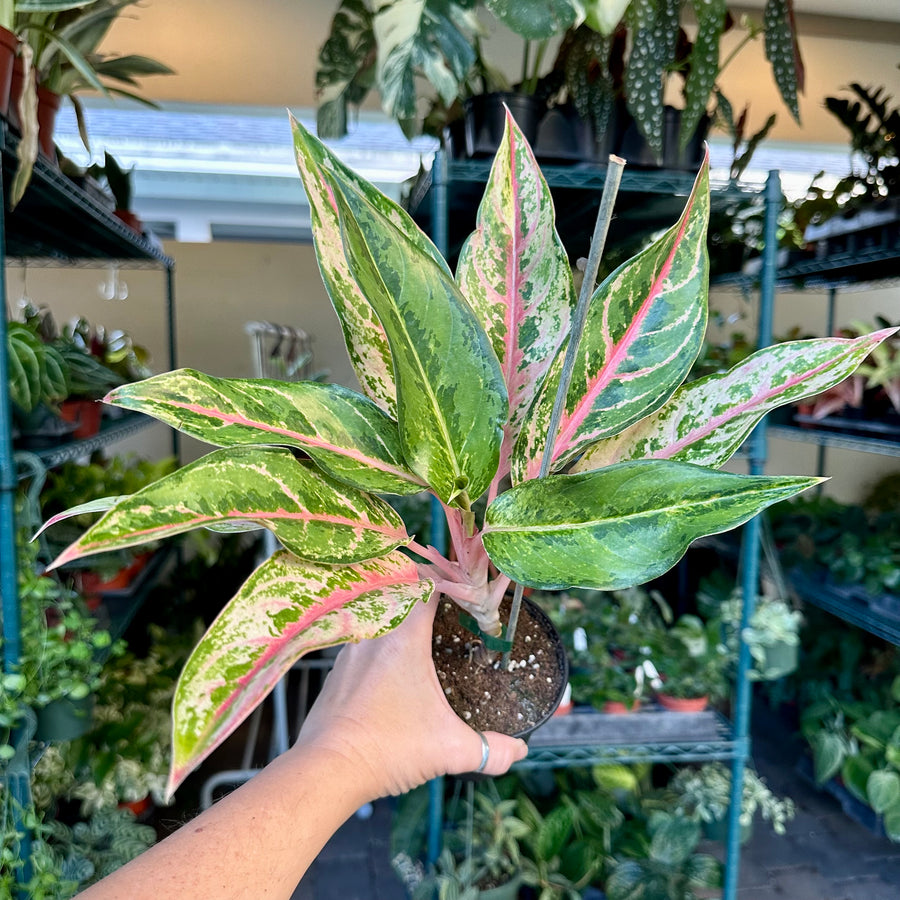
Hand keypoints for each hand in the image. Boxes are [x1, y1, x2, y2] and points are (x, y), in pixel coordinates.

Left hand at [295, 595, 528, 796]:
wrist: (326, 770)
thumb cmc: (387, 749)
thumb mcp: (448, 749)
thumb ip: (491, 750)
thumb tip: (520, 752)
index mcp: (404, 639)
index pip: (426, 585)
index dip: (448, 579)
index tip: (465, 587)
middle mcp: (374, 635)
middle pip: (400, 593)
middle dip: (425, 594)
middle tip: (447, 607)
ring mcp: (350, 652)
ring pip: (378, 617)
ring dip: (399, 618)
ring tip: (422, 635)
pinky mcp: (336, 672)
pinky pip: (361, 642)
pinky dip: (379, 643)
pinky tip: (391, 669)